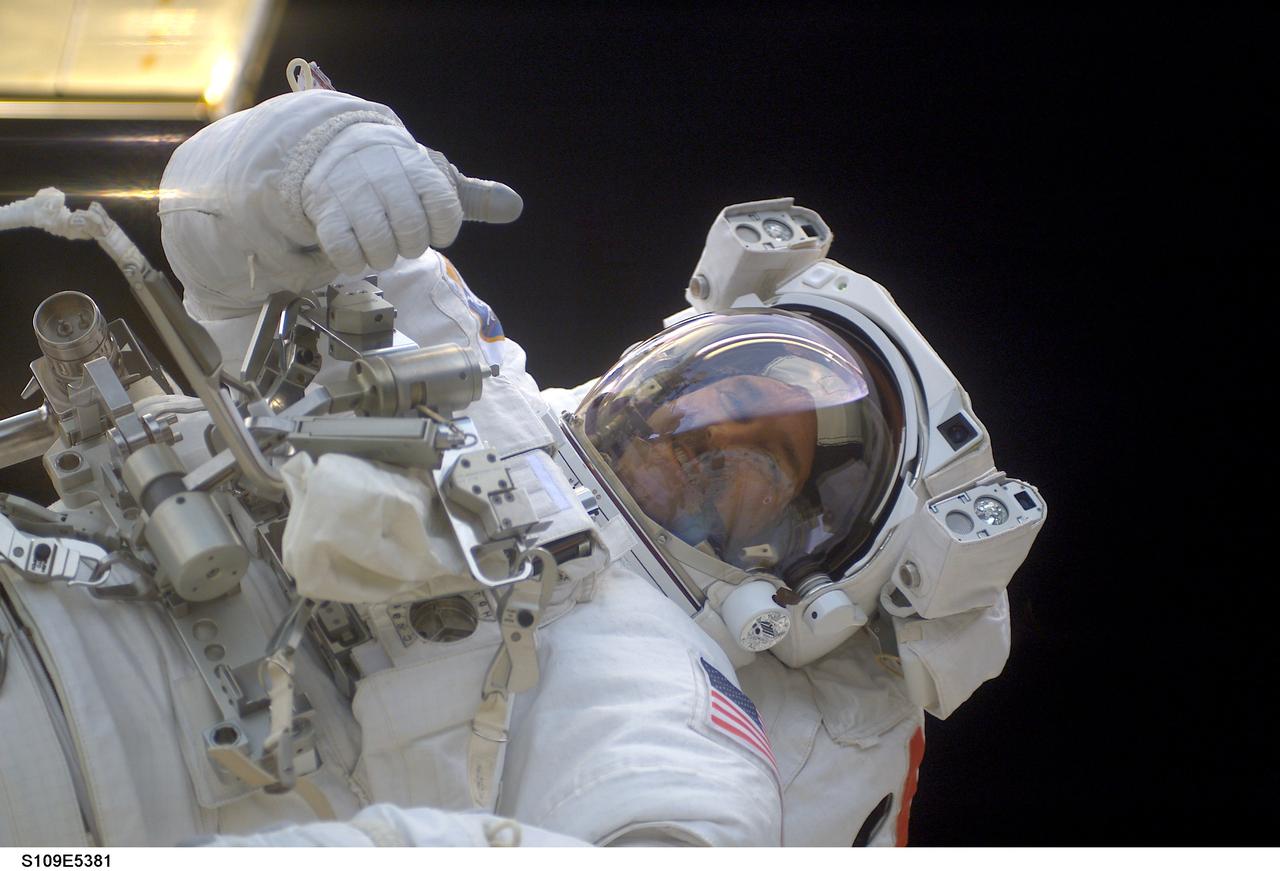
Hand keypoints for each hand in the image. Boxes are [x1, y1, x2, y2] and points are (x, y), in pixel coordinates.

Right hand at [301, 123, 521, 275]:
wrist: (339, 148)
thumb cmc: (399, 175)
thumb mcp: (438, 181)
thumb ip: (476, 199)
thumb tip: (516, 207)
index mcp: (420, 171)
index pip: (446, 211)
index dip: (443, 227)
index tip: (433, 222)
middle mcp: (388, 180)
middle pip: (413, 235)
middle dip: (412, 244)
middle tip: (403, 235)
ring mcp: (355, 196)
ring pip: (380, 248)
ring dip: (384, 256)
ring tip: (379, 241)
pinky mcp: (327, 212)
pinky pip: (344, 252)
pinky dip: (354, 260)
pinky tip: (356, 248)